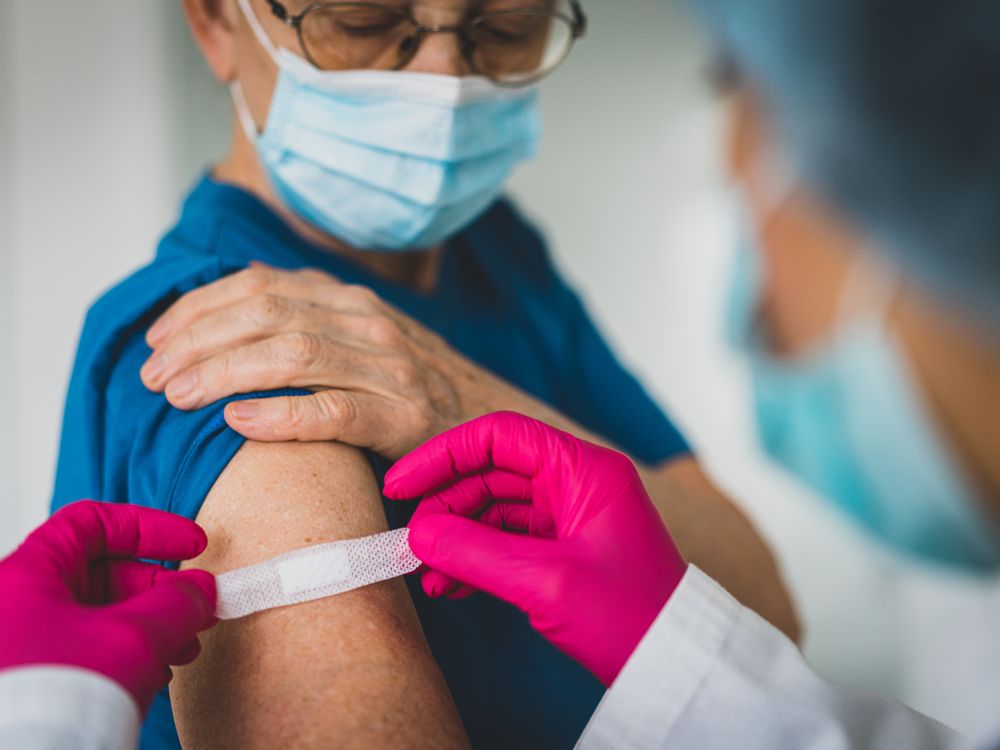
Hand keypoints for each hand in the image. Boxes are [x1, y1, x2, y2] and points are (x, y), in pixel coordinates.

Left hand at [0, 501, 216, 711]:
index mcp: (27, 576)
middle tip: (196, 605)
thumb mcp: (134, 637)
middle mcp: (17, 606)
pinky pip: (85, 651)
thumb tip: (202, 590)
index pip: (92, 523)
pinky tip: (154, 675)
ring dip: (149, 624)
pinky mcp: (33, 684)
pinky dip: (126, 653)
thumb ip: (177, 603)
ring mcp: (22, 646)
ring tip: (183, 648)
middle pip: (99, 572)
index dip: (148, 527)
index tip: (192, 543)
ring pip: (96, 616)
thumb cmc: (55, 701)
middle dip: (159, 587)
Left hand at [141, 265, 513, 459]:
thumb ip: (305, 319)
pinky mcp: (404, 416)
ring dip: (223, 373)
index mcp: (348, 299)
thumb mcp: (357, 338)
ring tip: (177, 396)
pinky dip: (282, 414)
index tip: (156, 338)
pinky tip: (239, 422)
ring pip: (292, 355)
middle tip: (152, 376)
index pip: (259, 284)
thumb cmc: (405, 387)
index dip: (198, 307)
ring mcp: (390, 367)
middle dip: (198, 341)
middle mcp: (368, 321)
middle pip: (266, 314)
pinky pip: (334, 410)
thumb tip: (229, 305)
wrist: (486, 419)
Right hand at [383, 412, 686, 686]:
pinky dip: (476, 559)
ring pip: (494, 509)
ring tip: (427, 572)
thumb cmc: (631, 618)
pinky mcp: (564, 550)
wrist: (675, 668)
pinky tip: (450, 585)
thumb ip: (475, 552)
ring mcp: (570, 517)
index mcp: (583, 470)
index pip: (500, 436)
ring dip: (456, 538)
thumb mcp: (546, 581)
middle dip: (446, 505)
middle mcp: (576, 484)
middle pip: (492, 472)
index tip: (401, 483)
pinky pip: (507, 541)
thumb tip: (419, 534)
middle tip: (412, 540)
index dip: (444, 454)